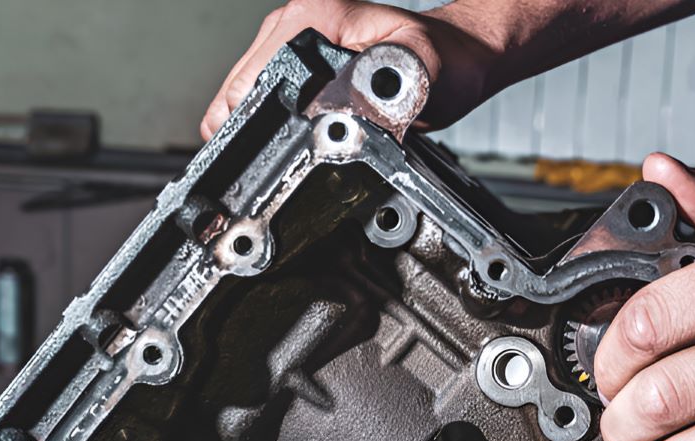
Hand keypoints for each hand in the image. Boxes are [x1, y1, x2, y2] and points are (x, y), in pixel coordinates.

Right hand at [201, 0, 497, 139]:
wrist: (455, 58)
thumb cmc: (444, 60)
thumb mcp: (426, 68)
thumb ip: (396, 80)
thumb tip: (364, 101)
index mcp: (313, 16)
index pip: (253, 77)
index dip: (251, 122)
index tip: (266, 159)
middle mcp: (293, 24)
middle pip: (239, 90)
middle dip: (251, 134)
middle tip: (279, 170)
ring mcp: (290, 44)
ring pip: (246, 98)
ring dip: (258, 133)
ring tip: (282, 162)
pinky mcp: (297, 67)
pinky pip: (266, 102)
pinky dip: (271, 128)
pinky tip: (288, 146)